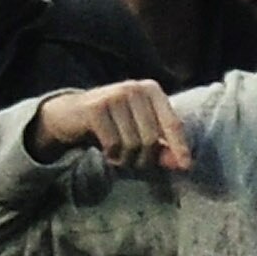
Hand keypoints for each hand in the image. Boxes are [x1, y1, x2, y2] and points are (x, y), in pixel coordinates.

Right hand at [29, 81, 190, 168]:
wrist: (70, 114)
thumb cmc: (113, 124)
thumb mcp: (140, 131)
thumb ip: (163, 147)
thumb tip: (183, 165)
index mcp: (152, 90)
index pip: (173, 123)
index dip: (180, 147)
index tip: (186, 167)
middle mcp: (135, 88)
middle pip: (152, 139)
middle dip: (144, 159)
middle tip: (132, 162)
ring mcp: (114, 96)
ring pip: (132, 144)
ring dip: (125, 159)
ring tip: (117, 155)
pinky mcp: (95, 109)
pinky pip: (113, 144)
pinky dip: (110, 156)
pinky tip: (105, 151)